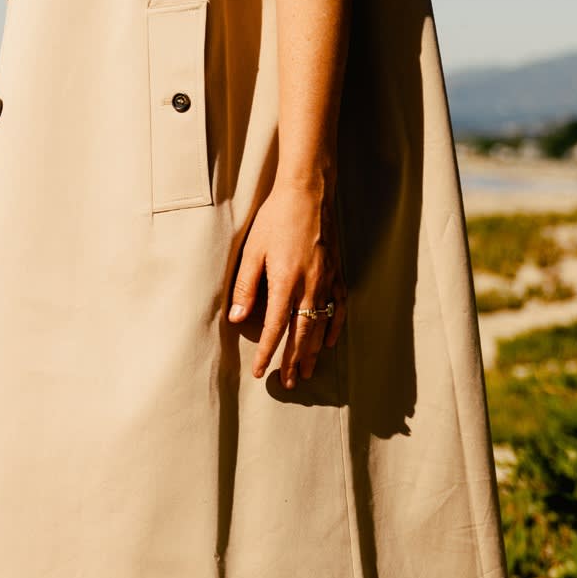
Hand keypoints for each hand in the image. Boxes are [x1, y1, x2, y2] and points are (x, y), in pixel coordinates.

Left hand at [226, 175, 347, 387]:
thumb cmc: (275, 219)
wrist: (307, 194)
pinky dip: (334, 327)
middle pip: (302, 334)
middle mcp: (310, 286)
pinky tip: (330, 342)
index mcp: (286, 282)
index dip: (268, 352)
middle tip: (288, 383)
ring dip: (314, 352)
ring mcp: (327, 281)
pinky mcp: (336, 273)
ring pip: (321, 326)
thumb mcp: (252, 251)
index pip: (276, 328)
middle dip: (294, 361)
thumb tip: (238, 319)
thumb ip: (246, 287)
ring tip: (308, 373)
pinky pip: (339, 308)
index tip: (260, 371)